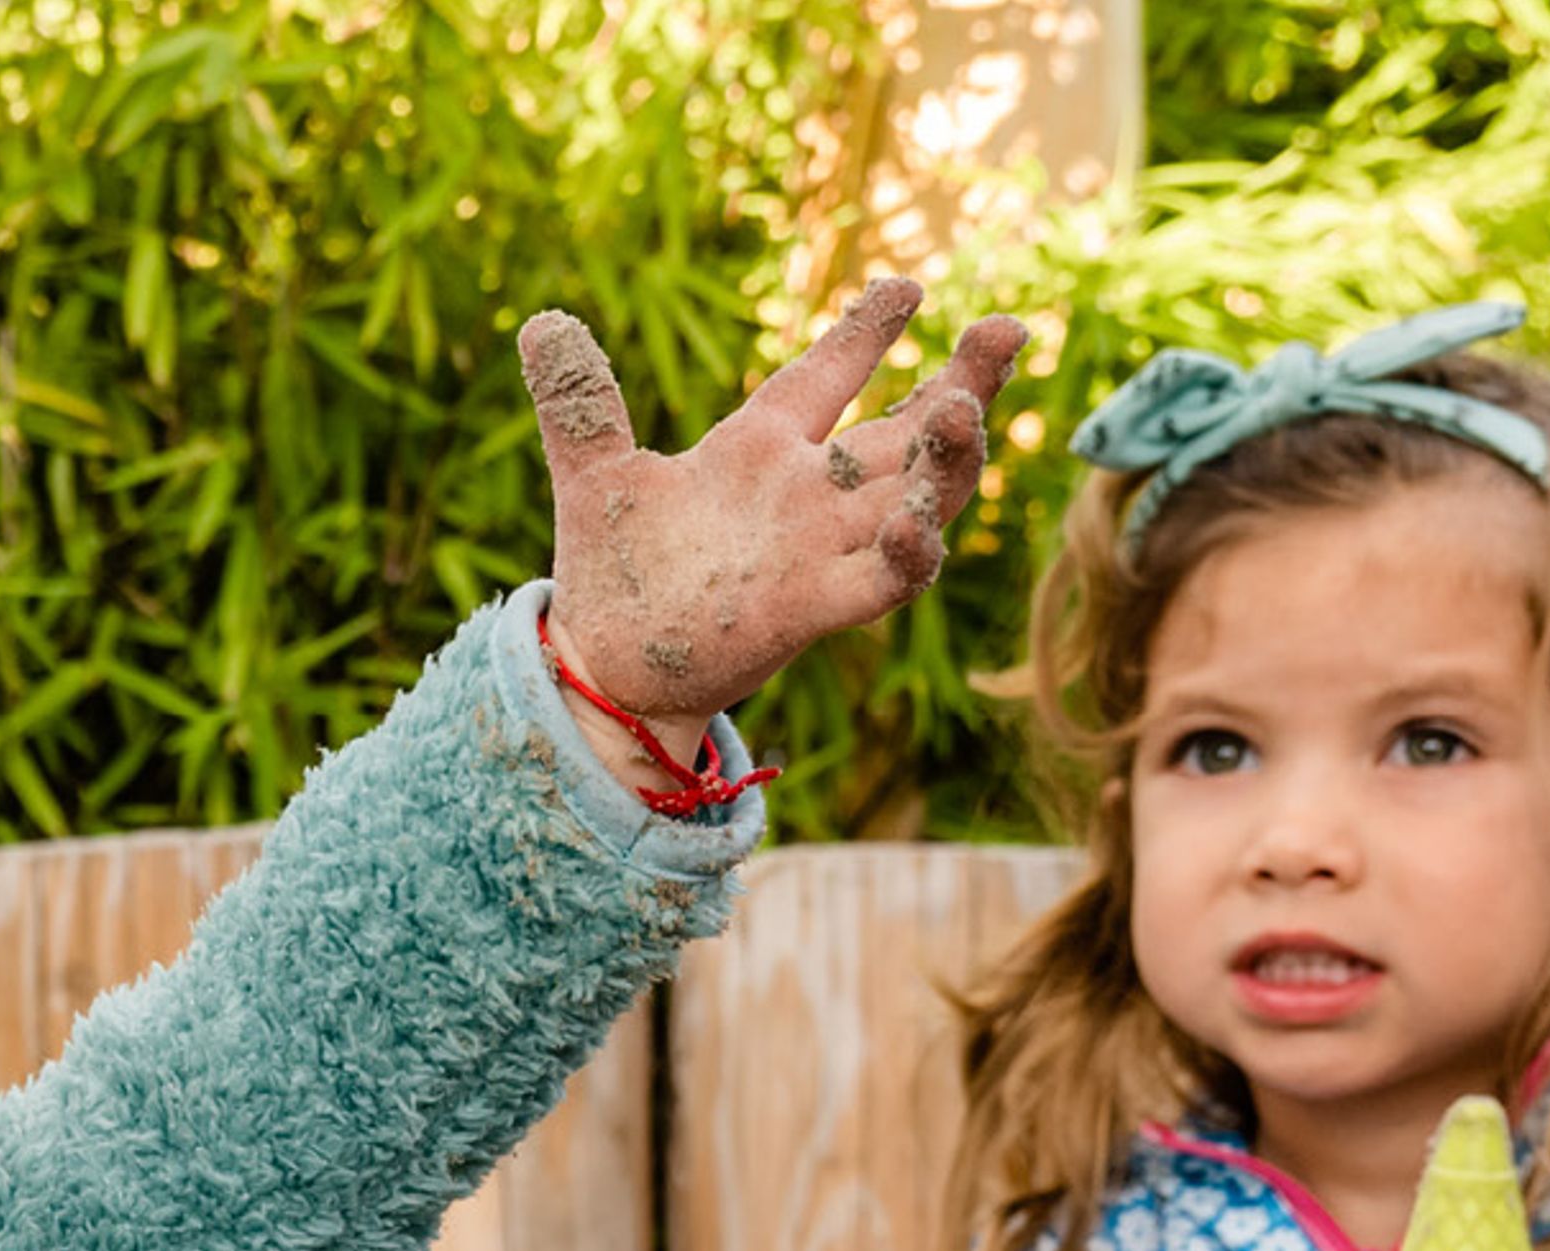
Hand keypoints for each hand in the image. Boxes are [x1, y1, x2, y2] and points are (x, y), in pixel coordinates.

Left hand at [525, 276, 1025, 773]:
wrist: (602, 666)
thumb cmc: (612, 572)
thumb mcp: (593, 473)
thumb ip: (580, 402)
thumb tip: (540, 320)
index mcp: (758, 450)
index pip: (825, 377)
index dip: (865, 334)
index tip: (908, 285)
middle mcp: (804, 494)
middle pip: (902, 430)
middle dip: (960, 382)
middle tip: (1008, 327)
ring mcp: (816, 551)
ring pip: (913, 495)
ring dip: (949, 456)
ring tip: (968, 404)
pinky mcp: (814, 608)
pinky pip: (883, 581)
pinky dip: (909, 553)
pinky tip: (921, 522)